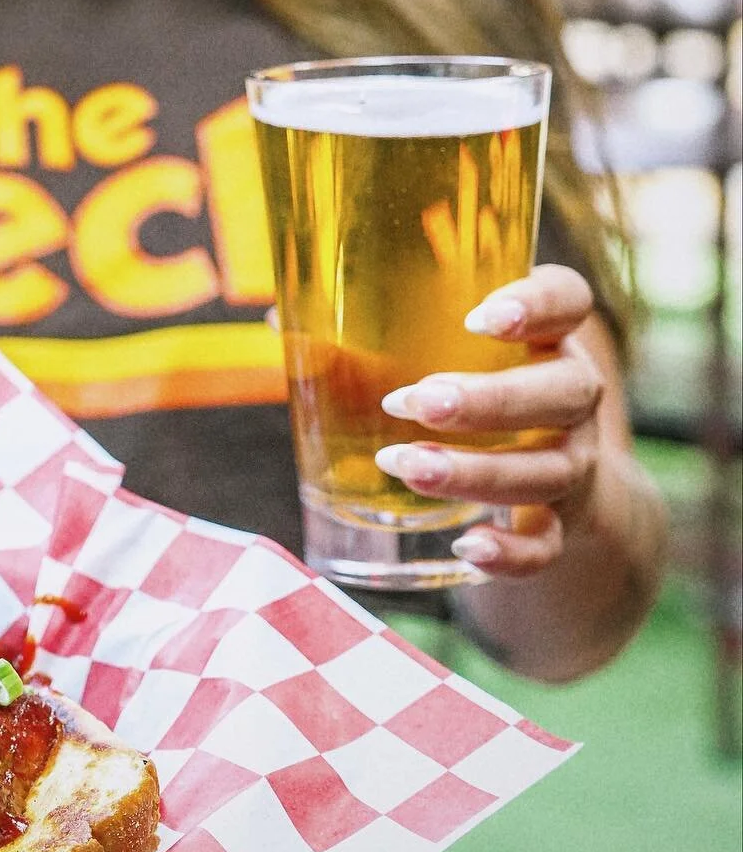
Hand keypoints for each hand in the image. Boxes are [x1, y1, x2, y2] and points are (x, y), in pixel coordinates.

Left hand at [373, 265, 604, 577]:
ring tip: (405, 466)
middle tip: (413, 403)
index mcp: (546, 334)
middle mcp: (572, 395)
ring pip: (546, 470)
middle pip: (563, 391)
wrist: (542, 479)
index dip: (537, 303)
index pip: (568, 299)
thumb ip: (363, 340)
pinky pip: (546, 545)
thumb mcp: (427, 359)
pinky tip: (467, 548)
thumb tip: (277, 316)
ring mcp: (572, 461)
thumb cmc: (467, 390)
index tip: (481, 317)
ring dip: (476, 471)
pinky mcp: (559, 524)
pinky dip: (511, 552)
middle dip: (488, 399)